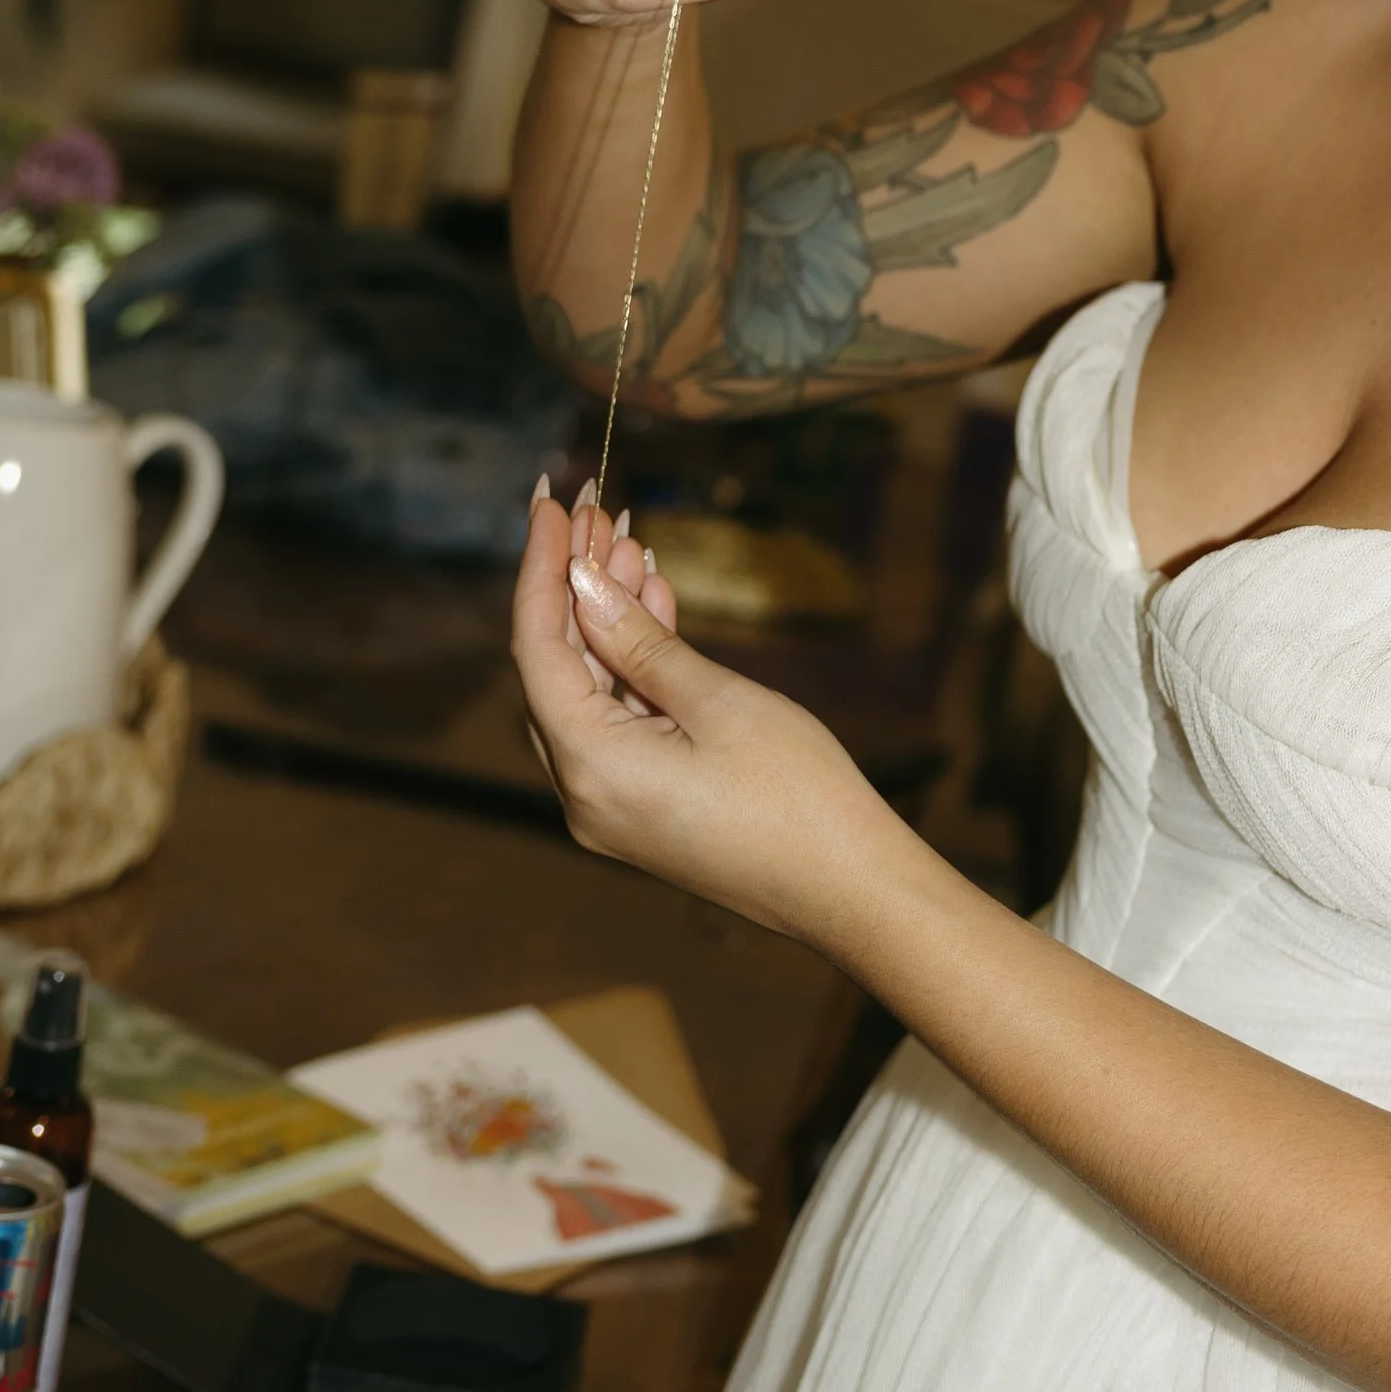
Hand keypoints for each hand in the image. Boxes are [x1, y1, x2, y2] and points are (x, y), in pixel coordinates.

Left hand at [512, 481, 894, 947]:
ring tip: (633, 542)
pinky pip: (618, 721)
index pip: (537, 647)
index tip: (552, 501)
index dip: (543, 568)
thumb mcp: (719, 702)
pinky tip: (655, 603)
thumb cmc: (798, 798)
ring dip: (607, 618)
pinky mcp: (643, 808)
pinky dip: (631, 664)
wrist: (853, 890)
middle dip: (576, 585)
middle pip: (554, 668)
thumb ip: (642, 643)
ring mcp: (612, 806)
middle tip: (599, 510)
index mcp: (591, 768)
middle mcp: (583, 794)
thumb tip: (586, 586)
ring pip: (588, 692)